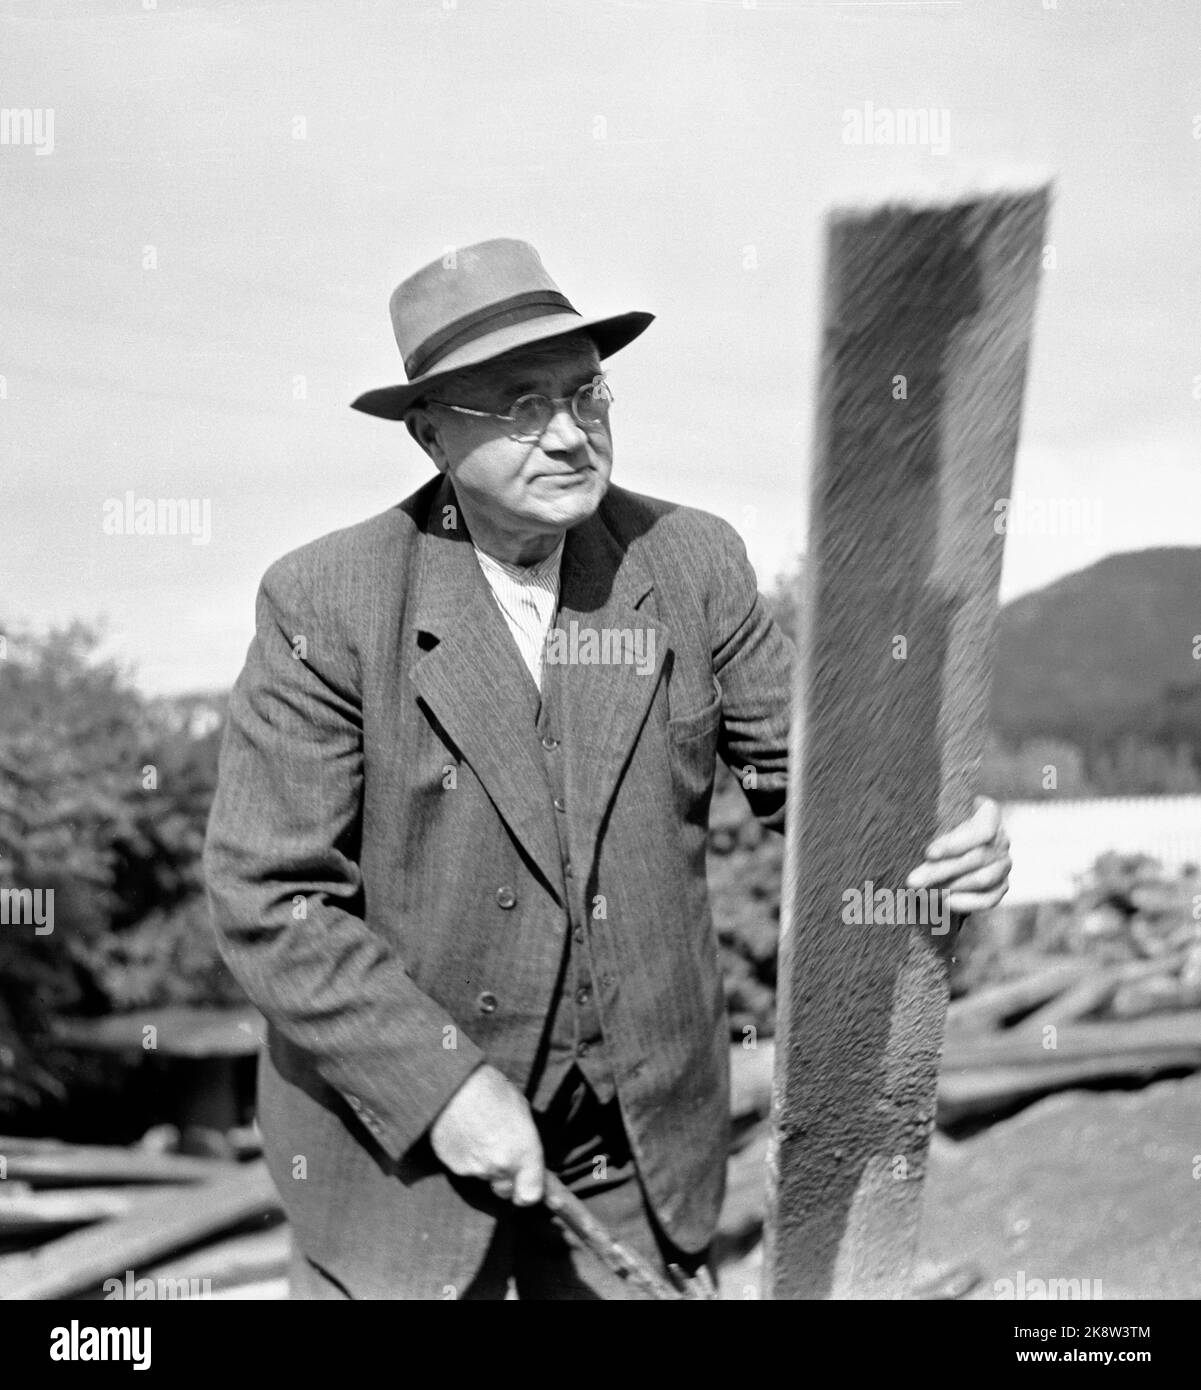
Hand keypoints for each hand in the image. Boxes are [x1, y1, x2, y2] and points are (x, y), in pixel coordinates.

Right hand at [428, 1064, 544, 1204]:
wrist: (455, 1084)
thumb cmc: (493, 1089)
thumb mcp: (522, 1111)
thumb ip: (526, 1142)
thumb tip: (527, 1155)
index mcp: (525, 1153)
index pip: (531, 1197)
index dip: (529, 1191)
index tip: (528, 1183)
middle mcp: (501, 1167)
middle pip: (506, 1191)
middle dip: (506, 1179)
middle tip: (501, 1153)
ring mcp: (475, 1169)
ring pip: (485, 1178)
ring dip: (486, 1165)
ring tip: (480, 1135)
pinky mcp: (453, 1167)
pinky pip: (465, 1169)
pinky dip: (466, 1158)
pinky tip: (465, 1135)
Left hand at [905, 795, 1010, 914]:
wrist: (949, 845)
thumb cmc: (938, 824)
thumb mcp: (937, 819)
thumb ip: (932, 826)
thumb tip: (922, 853)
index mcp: (989, 814)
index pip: (981, 830)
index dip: (955, 843)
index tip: (928, 853)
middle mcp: (1001, 839)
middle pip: (976, 858)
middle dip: (941, 871)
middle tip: (913, 881)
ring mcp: (1004, 863)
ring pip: (982, 879)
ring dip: (950, 887)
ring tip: (923, 892)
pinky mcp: (1002, 885)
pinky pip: (989, 898)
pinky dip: (966, 902)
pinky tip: (944, 902)